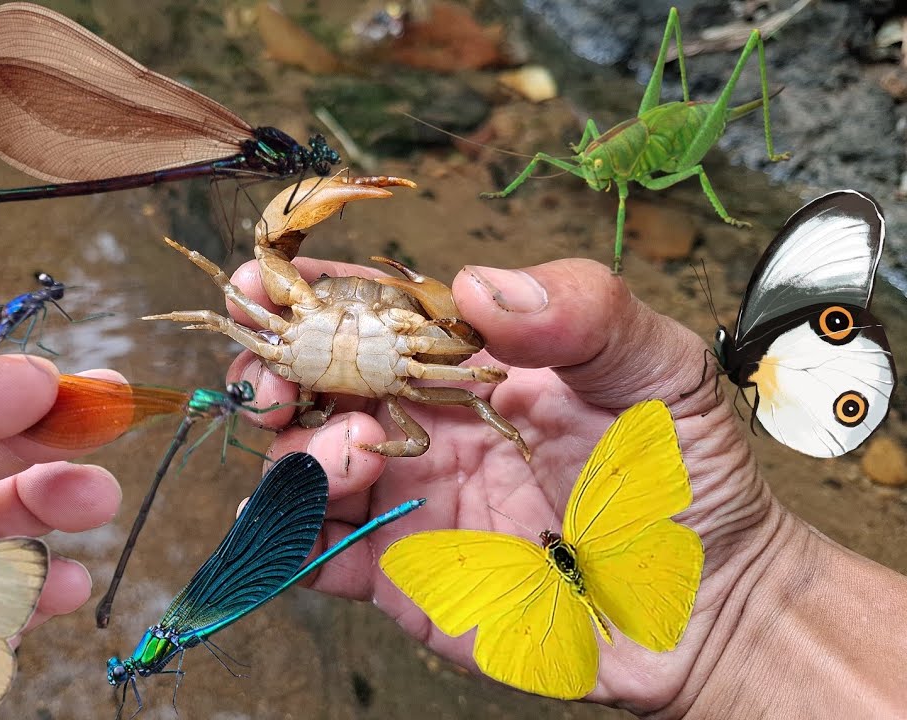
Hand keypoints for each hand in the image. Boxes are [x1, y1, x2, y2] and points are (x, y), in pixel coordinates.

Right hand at [222, 257, 778, 713]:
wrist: (700, 605)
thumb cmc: (683, 477)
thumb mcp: (656, 370)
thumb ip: (582, 311)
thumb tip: (475, 285)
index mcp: (470, 361)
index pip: (372, 309)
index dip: (309, 291)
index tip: (262, 282)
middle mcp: (423, 421)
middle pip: (314, 382)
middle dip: (274, 367)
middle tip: (274, 377)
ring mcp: (405, 496)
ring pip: (301, 462)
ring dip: (297, 452)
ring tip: (356, 459)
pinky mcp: (396, 574)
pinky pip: (312, 552)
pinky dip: (282, 538)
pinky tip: (292, 525)